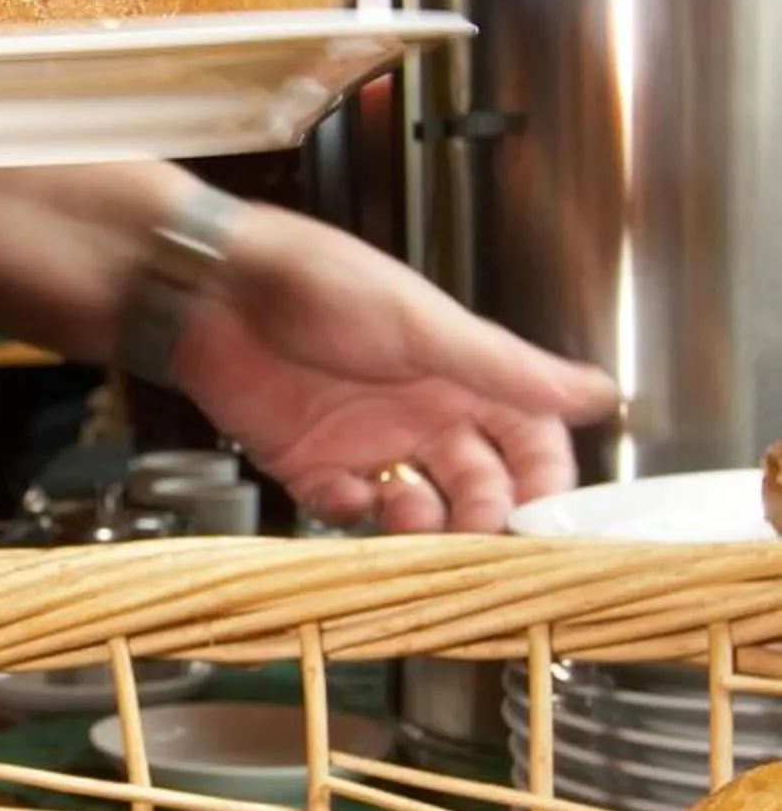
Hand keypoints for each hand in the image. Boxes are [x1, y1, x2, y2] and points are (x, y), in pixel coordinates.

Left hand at [169, 205, 616, 532]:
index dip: (544, 476)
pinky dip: (353, 515)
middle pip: (481, 482)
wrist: (214, 290)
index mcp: (459, 373)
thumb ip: (506, 368)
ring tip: (415, 516)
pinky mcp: (309, 463)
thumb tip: (595, 391)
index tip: (548, 514)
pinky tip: (349, 496)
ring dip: (426, 524)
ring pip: (421, 506)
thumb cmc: (316, 282)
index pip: (529, 436)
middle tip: (481, 528)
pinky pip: (347, 510)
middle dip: (488, 512)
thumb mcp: (423, 327)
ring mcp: (365, 439)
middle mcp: (419, 410)